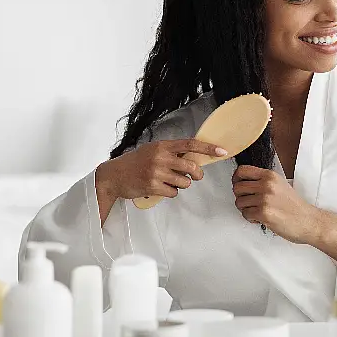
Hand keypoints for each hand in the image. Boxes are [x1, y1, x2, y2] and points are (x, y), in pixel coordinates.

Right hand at [96, 139, 227, 201]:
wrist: (114, 176)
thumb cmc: (135, 162)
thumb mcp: (153, 151)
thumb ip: (172, 152)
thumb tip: (195, 157)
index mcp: (162, 146)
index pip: (190, 144)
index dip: (208, 148)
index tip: (222, 151)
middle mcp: (160, 157)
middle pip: (192, 167)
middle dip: (197, 174)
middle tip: (195, 175)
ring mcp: (156, 172)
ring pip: (184, 182)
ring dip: (181, 184)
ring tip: (168, 181)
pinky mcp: (153, 186)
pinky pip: (174, 192)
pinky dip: (171, 192)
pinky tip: (160, 188)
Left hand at [231, 165, 320, 243]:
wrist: (308, 221)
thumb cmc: (295, 206)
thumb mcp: (280, 185)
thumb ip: (264, 181)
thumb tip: (244, 182)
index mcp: (270, 176)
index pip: (242, 170)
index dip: (236, 179)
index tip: (239, 185)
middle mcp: (266, 185)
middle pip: (237, 187)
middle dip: (240, 197)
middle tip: (249, 202)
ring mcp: (265, 198)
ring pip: (239, 202)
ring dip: (246, 209)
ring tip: (257, 211)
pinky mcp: (264, 213)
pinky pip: (245, 214)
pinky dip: (251, 218)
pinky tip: (260, 218)